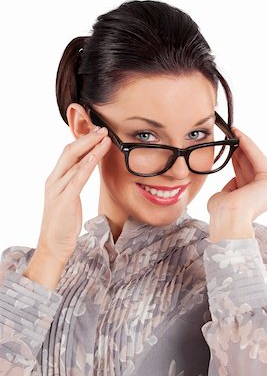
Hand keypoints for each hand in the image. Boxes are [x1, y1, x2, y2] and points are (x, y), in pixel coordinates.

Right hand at [36, 126, 111, 265]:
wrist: (53, 246)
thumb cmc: (63, 223)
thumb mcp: (70, 198)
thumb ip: (75, 183)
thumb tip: (87, 169)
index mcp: (55, 180)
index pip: (68, 153)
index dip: (83, 141)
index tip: (98, 132)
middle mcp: (54, 181)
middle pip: (69, 152)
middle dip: (87, 138)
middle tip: (103, 129)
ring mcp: (57, 190)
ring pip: (74, 162)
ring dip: (91, 148)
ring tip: (104, 137)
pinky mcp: (63, 201)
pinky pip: (77, 179)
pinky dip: (87, 165)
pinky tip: (96, 156)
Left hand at [207, 127, 266, 220]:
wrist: (227, 220)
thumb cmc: (222, 214)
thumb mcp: (224, 199)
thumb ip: (230, 190)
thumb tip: (231, 185)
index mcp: (254, 200)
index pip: (245, 175)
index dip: (237, 160)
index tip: (229, 148)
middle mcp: (266, 194)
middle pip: (251, 166)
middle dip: (240, 150)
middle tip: (230, 136)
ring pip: (255, 160)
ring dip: (244, 145)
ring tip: (234, 132)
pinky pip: (257, 158)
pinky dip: (248, 146)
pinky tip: (239, 136)